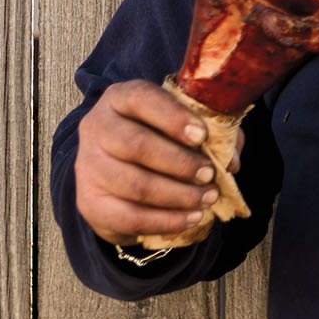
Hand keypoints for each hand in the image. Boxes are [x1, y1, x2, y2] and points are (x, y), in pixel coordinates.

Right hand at [75, 78, 246, 244]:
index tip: (202, 136)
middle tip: (210, 175)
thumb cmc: (159, 140)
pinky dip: (166, 220)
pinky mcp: (90, 202)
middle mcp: (96, 127)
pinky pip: (130, 216)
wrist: (118, 174)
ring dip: (178, 195)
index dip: (173, 117)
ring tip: (207, 198)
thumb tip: (231, 161)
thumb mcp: (184, 125)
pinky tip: (192, 218)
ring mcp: (88, 166)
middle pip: (136, 145)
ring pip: (135, 184)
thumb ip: (213, 134)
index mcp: (120, 98)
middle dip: (180, 163)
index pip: (142, 99)